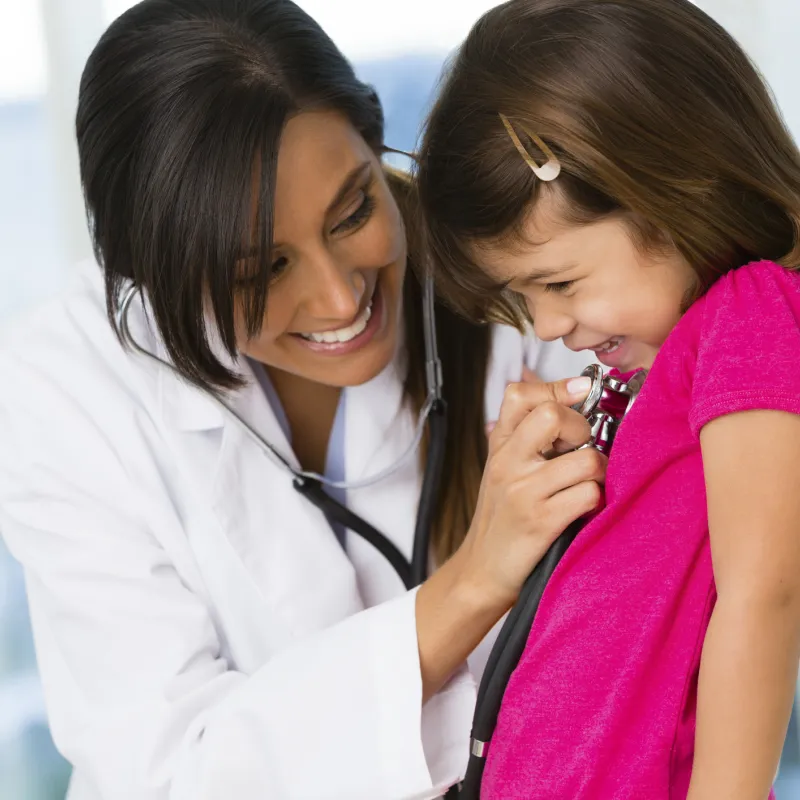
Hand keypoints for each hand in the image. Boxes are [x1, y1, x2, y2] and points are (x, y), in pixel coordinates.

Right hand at [457, 376, 606, 610]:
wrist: (483, 570)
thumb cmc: (503, 516)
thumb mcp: (503, 467)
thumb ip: (528, 433)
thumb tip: (575, 392)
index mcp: (499, 445)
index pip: (521, 394)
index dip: (558, 389)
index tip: (581, 395)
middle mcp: (507, 462)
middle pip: (553, 416)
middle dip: (583, 428)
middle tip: (580, 449)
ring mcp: (522, 492)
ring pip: (586, 461)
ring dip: (598, 473)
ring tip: (587, 484)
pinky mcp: (541, 522)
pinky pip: (588, 495)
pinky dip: (596, 501)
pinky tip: (583, 508)